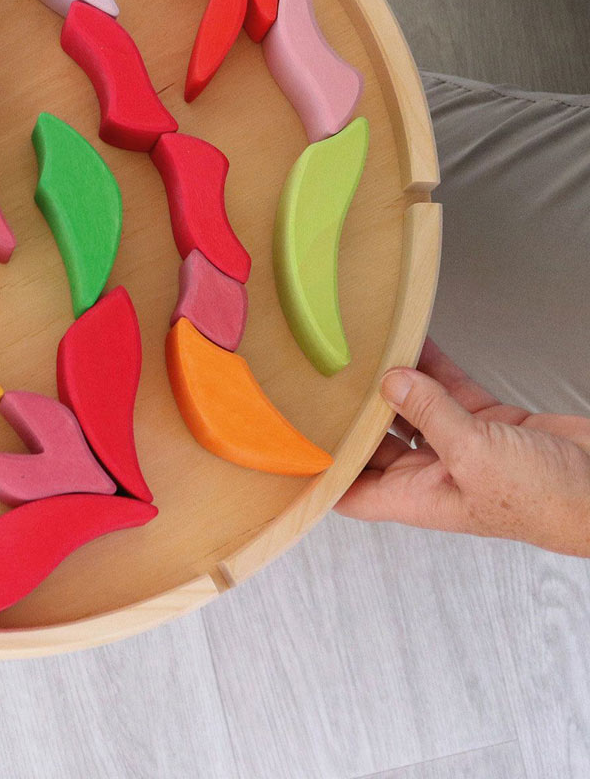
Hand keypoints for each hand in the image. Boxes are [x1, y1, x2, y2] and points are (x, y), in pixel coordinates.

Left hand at [337, 339, 589, 556]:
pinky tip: (411, 339)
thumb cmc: (550, 501)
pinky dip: (431, 364)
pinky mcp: (487, 422)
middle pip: (374, 441)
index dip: (322, 470)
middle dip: (350, 413)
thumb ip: (431, 415)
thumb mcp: (478, 456)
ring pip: (410, 408)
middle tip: (320, 378)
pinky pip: (447, 388)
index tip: (291, 442)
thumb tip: (390, 382)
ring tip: (359, 350)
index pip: (352, 490)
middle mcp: (432, 474)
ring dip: (390, 381)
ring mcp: (459, 446)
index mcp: (419, 498)